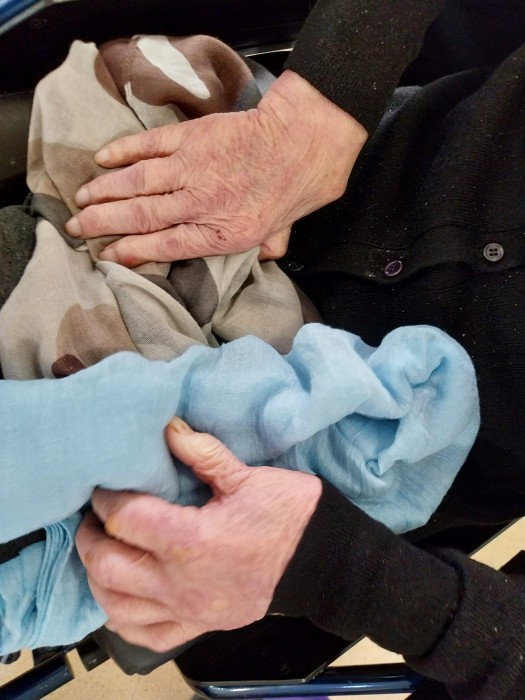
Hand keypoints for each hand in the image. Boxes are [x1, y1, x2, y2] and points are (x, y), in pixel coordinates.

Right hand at [65, 70, 366, 266]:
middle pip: (140, 217)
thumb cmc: (296, 187)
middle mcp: (200, 205)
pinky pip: (148, 147)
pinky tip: (103, 160)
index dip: (128, 253)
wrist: (304, 138)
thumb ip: (263, 249)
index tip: (105, 256)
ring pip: (136, 183)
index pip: (163, 247)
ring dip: (104, 191)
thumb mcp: (283, 232)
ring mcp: (192, 169)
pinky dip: (123, 153)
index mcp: (220, 234)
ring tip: (82, 200)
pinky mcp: (191, 139)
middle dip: (103, 224)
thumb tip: (260, 260)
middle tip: (77, 229)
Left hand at [76, 418, 320, 651]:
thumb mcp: (248, 476)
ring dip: (99, 578)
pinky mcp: (198, 626)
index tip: (106, 485)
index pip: (125, 518)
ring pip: (117, 606)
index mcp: (192, 540)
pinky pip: (145, 636)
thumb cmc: (290, 516)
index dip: (107, 498)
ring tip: (104, 551)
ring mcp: (188, 610)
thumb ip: (202, 453)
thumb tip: (168, 428)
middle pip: (108, 565)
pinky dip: (122, 618)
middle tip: (95, 516)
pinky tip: (122, 595)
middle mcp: (181, 582)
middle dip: (91, 537)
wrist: (323, 562)